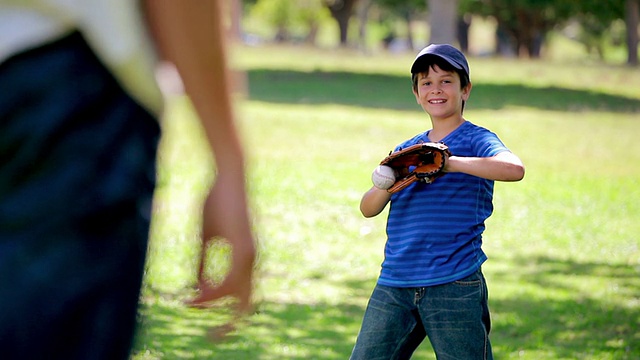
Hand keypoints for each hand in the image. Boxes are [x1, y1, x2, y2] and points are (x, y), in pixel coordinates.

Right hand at [185, 172, 255, 318]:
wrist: (229, 175)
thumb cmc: (216, 201)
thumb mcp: (206, 237)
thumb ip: (203, 263)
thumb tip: (196, 290)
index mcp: (244, 258)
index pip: (238, 294)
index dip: (215, 306)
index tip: (189, 307)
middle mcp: (251, 259)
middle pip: (246, 303)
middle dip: (230, 323)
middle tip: (213, 338)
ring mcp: (249, 254)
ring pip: (241, 295)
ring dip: (220, 310)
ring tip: (206, 321)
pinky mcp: (244, 246)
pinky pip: (233, 279)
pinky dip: (216, 293)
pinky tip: (200, 298)